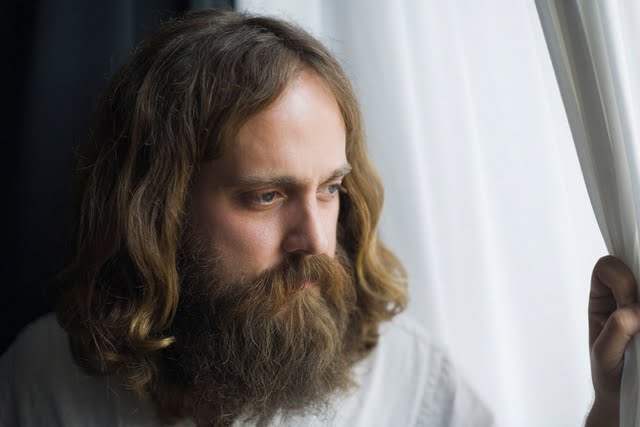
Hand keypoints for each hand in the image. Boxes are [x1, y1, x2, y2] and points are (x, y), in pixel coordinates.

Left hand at [587, 256, 639, 425]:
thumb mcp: (604, 353)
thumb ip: (616, 329)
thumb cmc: (609, 374)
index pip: (607, 268)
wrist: (623, 397)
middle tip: (639, 310)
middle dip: (639, 288)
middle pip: (636, 268)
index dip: (620, 279)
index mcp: (602, 298)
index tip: (627, 302)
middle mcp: (624, 297)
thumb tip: (634, 309)